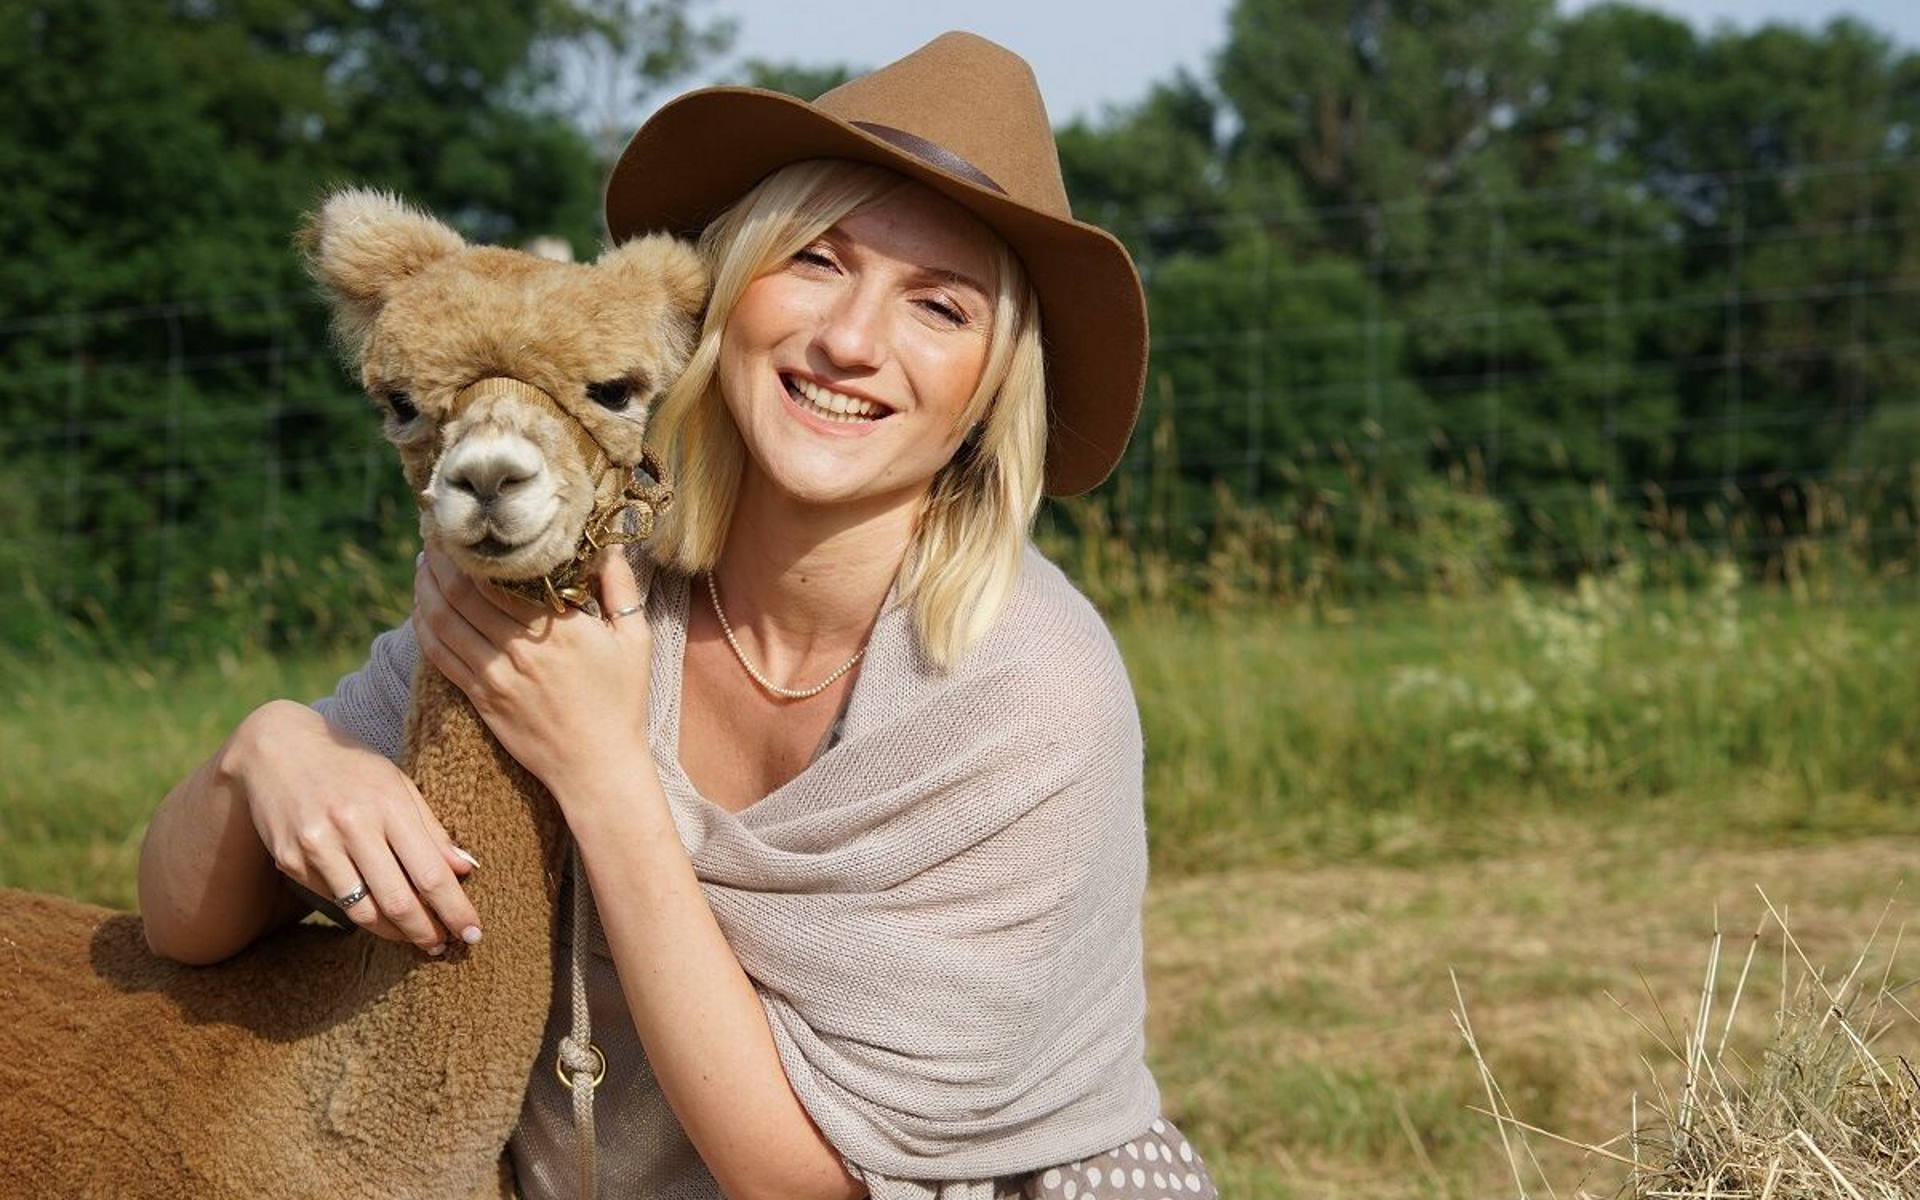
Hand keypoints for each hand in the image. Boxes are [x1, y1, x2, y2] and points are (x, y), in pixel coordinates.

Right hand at [228, 700, 479, 953]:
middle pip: (397, 900)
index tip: (473, 932)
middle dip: (426, 931)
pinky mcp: (290, 860)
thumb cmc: (351, 767)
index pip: (429, 872)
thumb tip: (466, 869)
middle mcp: (351, 826)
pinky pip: (334, 899)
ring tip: (416, 938)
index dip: (454, 909)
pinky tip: (378, 915)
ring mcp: (316, 846)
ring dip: (394, 933)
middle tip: (445, 946)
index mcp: (388, 804)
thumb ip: (431, 828)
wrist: (277, 749)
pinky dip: (360, 912)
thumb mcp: (397, 784)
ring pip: (362, 910)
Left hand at [411, 547, 654, 801]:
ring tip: (424, 562)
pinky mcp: (481, 699)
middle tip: (435, 533)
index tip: (466, 525)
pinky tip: (421, 608)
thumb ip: (620, 588)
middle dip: (442, 558)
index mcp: (559, 629)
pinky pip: (440, 656)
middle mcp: (521, 649)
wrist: (598, 768)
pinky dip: (424, 627)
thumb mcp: (635, 639)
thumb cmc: (622, 702)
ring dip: (426, 587)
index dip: (474, 548)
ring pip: (443, 621)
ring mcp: (496, 676)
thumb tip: (606, 545)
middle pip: (463, 592)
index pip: (501, 576)